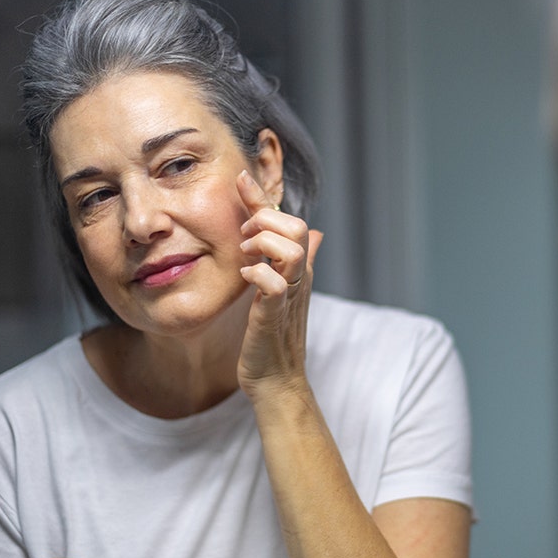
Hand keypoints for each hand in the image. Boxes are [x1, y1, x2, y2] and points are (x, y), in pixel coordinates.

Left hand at [235, 170, 322, 397]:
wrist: (275, 379)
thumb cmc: (273, 335)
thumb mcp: (282, 289)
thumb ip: (289, 259)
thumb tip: (317, 234)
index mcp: (298, 268)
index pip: (287, 221)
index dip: (262, 198)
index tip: (239, 178)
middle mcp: (299, 277)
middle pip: (297, 227)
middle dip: (265, 221)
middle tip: (242, 236)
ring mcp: (290, 295)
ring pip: (293, 250)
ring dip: (264, 244)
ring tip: (245, 255)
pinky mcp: (275, 316)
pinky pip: (275, 285)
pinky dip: (258, 274)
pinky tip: (244, 276)